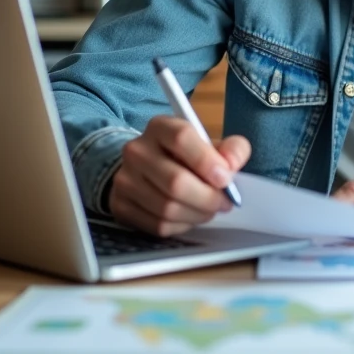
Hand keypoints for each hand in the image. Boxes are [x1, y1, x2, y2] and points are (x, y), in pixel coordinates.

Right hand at [108, 116, 250, 236]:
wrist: (145, 169)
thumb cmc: (185, 157)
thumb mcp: (210, 144)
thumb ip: (231, 149)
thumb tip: (233, 164)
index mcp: (160, 127)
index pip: (181, 138)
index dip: (206, 161)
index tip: (225, 179)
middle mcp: (137, 150)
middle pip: (175, 181)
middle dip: (207, 198)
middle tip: (224, 203)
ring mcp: (125, 179)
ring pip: (167, 208)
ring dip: (197, 214)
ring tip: (209, 210)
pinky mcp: (121, 205)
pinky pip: (158, 225)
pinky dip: (181, 225)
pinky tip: (189, 217)